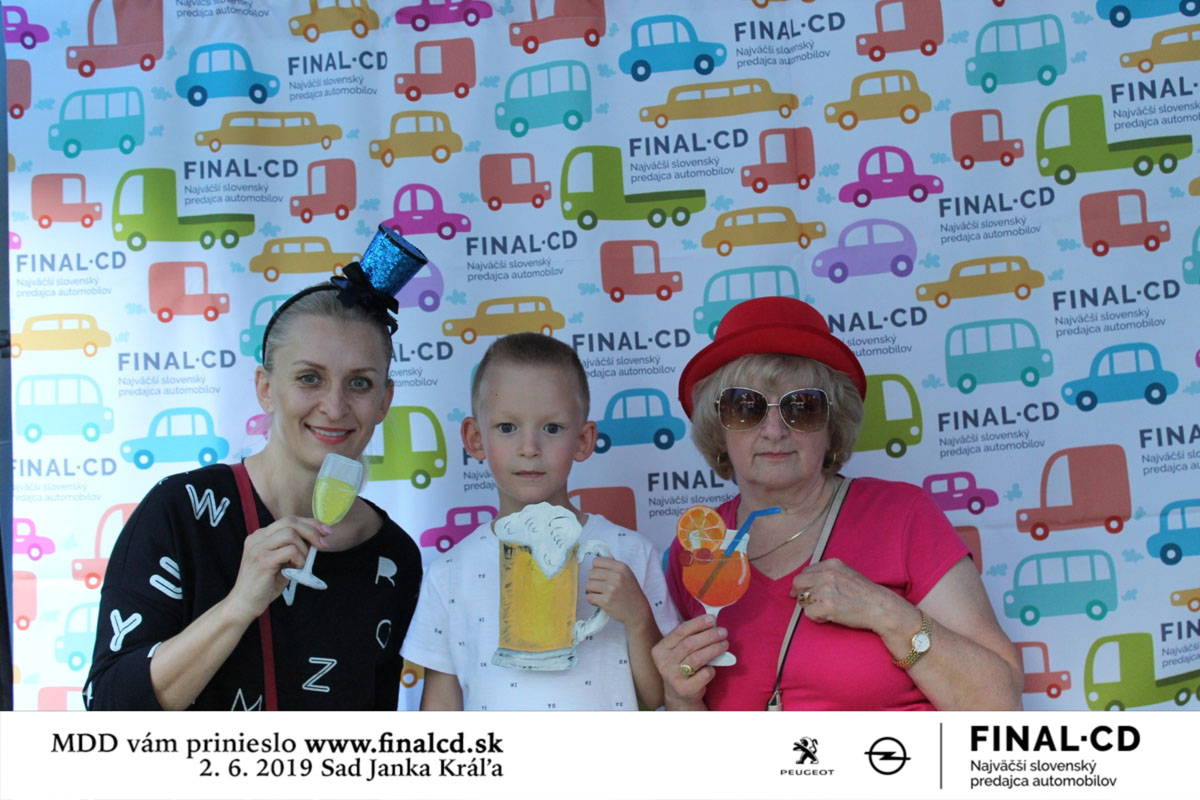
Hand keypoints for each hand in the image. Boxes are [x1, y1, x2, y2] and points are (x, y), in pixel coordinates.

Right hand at [227, 516, 328, 620]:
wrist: (244, 604)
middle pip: (290, 521)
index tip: (326, 531)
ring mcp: (258, 548)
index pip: (288, 520)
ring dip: (304, 549)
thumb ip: (293, 549)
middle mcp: (257, 538)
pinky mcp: (262, 560)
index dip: (310, 523)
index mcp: (261, 536)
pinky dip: (299, 559)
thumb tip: (316, 540)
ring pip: (290, 534)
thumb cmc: (264, 585)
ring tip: (302, 564)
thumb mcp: (281, 562)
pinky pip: (290, 551)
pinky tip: (296, 570)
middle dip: (312, 530)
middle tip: (323, 544)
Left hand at [584, 556, 650, 628]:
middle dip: (593, 581)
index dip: (596, 569)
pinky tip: (601, 602)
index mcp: (621, 567)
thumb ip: (612, 568)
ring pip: (588, 585)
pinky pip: (589, 597)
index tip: (601, 576)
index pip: (597, 561)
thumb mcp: (626, 575)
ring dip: (592, 591)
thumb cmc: (630, 593)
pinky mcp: (606, 601)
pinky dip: (592, 601)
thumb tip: (594, 564)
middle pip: (591, 573)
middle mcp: (616, 576)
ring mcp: (611, 588)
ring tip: (601, 595)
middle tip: (601, 588)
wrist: (638, 612)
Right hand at [650, 615, 726, 709]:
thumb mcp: (678, 652)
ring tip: (724, 644)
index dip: (697, 623)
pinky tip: (714, 666)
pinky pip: (704, 674)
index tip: (712, 619)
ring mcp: (673, 677)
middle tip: (723, 632)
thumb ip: (690, 638)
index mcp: (660, 650)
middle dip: (709, 635)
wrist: (679, 695)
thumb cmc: (682, 666)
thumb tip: (711, 623)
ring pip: (697, 658)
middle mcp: (664, 663)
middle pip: (689, 644)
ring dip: (714, 649)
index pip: (680, 631)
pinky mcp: (685, 689)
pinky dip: (712, 668)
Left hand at [790, 558, 907, 633]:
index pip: (806, 571)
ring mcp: (825, 589)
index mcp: (832, 564)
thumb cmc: (865, 595)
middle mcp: (827, 573)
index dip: (802, 583)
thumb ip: (828, 574)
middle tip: (804, 602)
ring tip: (827, 610)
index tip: (800, 590)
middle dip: (799, 593)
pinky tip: (830, 617)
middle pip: (798, 582)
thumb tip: (808, 580)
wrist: (881, 608)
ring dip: (811, 606)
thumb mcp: (846, 574)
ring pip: (803, 599)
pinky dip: (817, 618)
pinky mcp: (825, 605)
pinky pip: (808, 613)